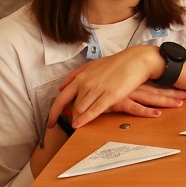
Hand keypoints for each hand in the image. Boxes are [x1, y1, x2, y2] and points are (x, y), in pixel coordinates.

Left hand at [45, 46, 164, 128]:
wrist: (135, 60)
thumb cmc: (115, 63)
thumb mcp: (92, 66)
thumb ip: (75, 75)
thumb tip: (61, 87)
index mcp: (81, 77)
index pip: (61, 98)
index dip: (53, 112)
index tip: (50, 122)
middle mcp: (86, 83)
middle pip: (71, 106)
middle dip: (67, 117)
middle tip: (64, 125)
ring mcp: (97, 89)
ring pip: (80, 109)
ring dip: (77, 118)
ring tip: (77, 124)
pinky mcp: (110, 95)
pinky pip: (94, 110)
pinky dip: (84, 119)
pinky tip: (78, 125)